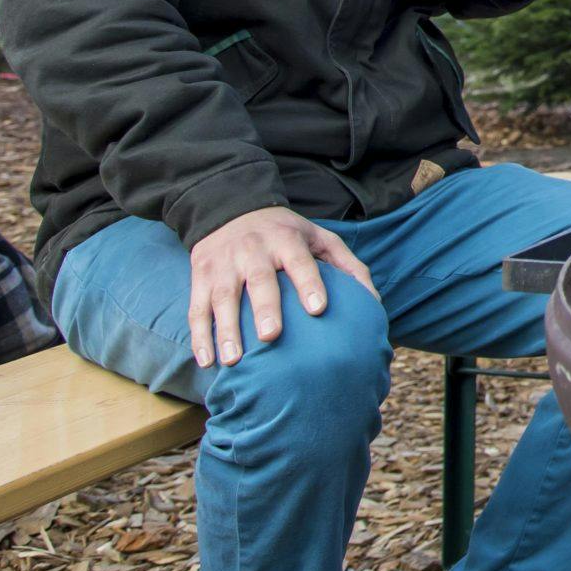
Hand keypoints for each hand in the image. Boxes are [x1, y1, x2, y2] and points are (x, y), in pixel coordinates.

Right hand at [188, 206, 374, 367]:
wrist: (229, 209)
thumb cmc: (284, 233)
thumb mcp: (318, 237)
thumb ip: (347, 265)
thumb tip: (373, 301)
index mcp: (286, 240)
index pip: (300, 260)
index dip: (309, 282)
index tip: (318, 308)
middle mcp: (253, 250)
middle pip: (259, 280)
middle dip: (265, 308)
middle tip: (271, 336)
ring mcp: (223, 264)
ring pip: (222, 298)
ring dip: (226, 330)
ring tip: (233, 360)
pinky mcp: (200, 276)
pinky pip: (197, 309)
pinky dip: (199, 336)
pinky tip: (207, 361)